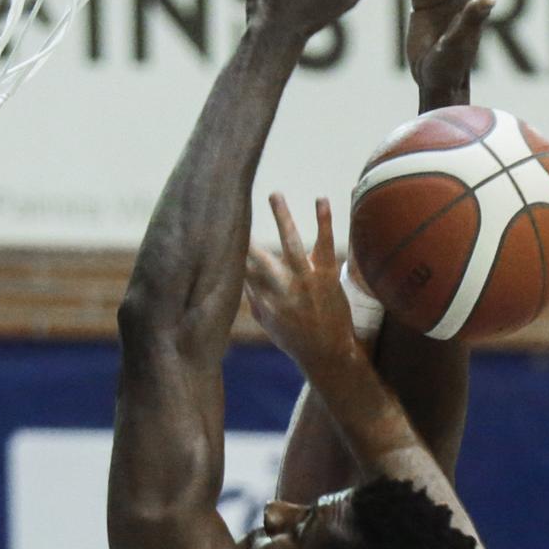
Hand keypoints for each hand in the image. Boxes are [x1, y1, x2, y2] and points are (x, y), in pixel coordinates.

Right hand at [246, 193, 362, 377]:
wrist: (329, 355)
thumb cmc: (296, 341)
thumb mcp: (269, 327)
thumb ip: (255, 303)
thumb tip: (242, 284)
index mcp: (265, 300)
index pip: (243, 271)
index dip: (232, 253)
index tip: (220, 234)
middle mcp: (282, 288)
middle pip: (260, 256)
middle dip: (247, 235)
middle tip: (234, 210)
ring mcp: (306, 280)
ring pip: (291, 242)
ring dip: (282, 216)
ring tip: (274, 194)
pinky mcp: (327, 275)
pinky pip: (325, 243)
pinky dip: (324, 220)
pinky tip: (321, 199)